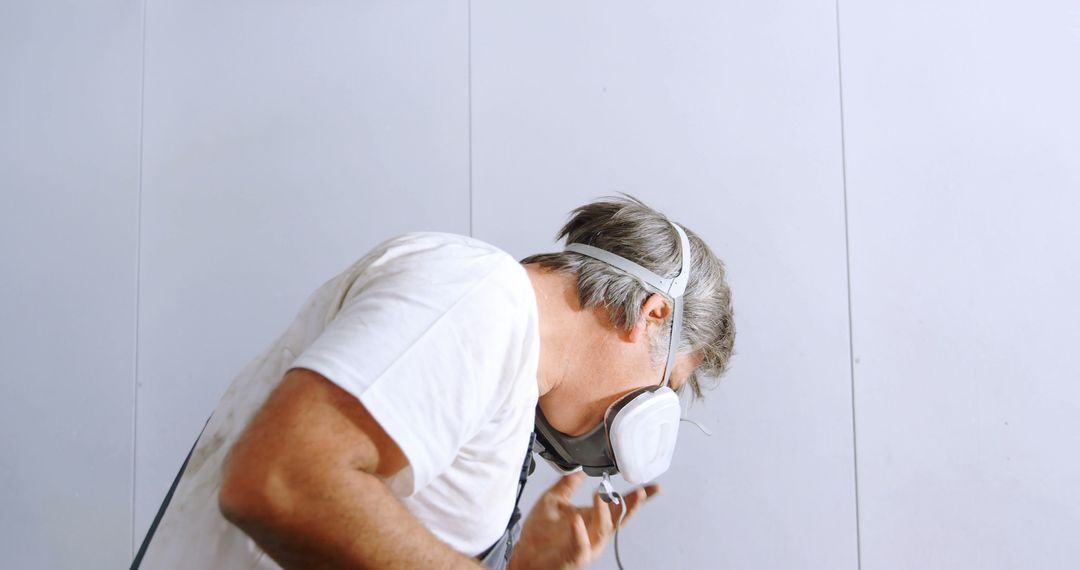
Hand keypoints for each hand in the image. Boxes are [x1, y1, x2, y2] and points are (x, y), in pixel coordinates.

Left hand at [508, 473, 659, 569]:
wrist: (526, 556)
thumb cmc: (540, 534)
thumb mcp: (553, 501)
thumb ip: (567, 485)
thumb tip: (579, 470)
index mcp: (593, 519)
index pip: (618, 505)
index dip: (636, 498)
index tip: (653, 487)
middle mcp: (595, 533)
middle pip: (618, 518)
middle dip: (630, 504)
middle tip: (639, 492)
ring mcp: (588, 546)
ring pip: (603, 529)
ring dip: (603, 511)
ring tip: (599, 494)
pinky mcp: (575, 557)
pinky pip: (581, 546)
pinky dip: (580, 533)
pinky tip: (576, 521)